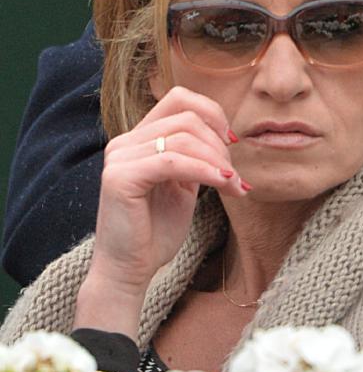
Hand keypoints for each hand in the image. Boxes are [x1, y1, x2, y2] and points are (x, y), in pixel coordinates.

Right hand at [74, 88, 246, 334]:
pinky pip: (172, 160)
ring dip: (217, 161)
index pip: (178, 99)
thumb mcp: (182, 187)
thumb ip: (194, 159)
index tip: (232, 143)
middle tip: (235, 177)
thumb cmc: (155, 233)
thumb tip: (227, 138)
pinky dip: (204, 170)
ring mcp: (119, 157)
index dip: (212, 113)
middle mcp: (124, 142)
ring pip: (183, 137)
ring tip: (233, 186)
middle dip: (219, 145)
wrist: (129, 271)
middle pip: (186, 117)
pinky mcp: (120, 177)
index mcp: (138, 140)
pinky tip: (224, 185)